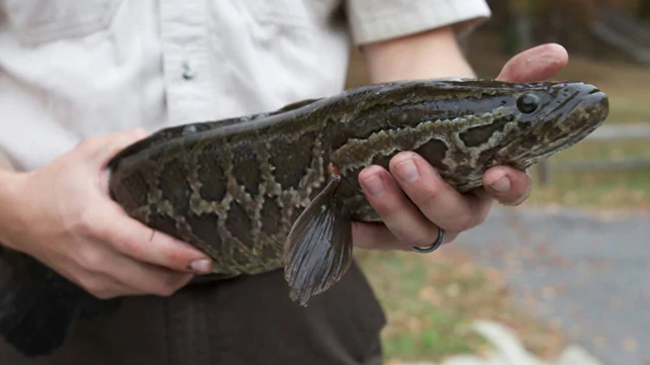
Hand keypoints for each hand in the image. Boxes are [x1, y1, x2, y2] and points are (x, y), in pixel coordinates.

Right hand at [0, 129, 213, 298]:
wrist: (20, 217)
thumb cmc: (56, 184)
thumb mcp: (88, 153)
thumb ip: (126, 143)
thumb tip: (159, 141)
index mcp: (94, 221)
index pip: (141, 245)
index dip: (176, 254)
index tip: (204, 254)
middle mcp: (94, 255)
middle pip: (154, 279)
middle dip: (188, 271)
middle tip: (210, 256)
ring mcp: (94, 276)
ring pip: (149, 290)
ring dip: (175, 278)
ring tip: (192, 260)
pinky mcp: (95, 287)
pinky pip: (137, 291)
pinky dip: (156, 281)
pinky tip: (165, 264)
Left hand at [352, 43, 568, 249]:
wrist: (410, 133)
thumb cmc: (451, 121)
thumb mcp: (481, 96)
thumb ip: (516, 76)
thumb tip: (556, 53)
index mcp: (491, 181)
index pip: (511, 193)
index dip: (507, 188)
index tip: (496, 173)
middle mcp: (462, 210)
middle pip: (455, 217)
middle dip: (429, 193)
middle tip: (403, 161)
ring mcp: (427, 225)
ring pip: (416, 233)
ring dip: (392, 208)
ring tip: (368, 174)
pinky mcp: (392, 233)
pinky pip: (380, 242)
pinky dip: (364, 232)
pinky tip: (346, 217)